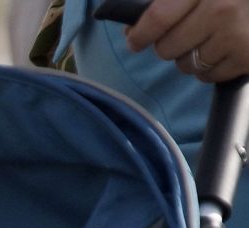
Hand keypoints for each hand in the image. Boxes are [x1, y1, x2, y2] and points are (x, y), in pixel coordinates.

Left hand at [125, 0, 248, 81]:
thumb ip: (172, 1)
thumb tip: (134, 28)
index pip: (158, 17)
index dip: (140, 33)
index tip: (135, 39)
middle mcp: (222, 9)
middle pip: (167, 47)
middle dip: (168, 45)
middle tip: (184, 35)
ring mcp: (236, 35)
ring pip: (187, 64)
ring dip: (191, 57)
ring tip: (210, 39)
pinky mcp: (247, 57)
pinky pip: (210, 75)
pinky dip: (212, 68)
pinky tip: (225, 49)